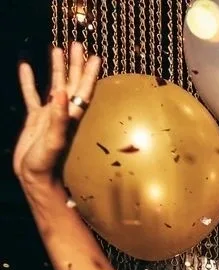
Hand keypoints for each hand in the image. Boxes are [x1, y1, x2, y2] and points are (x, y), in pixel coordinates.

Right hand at [14, 43, 100, 186]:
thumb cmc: (48, 164)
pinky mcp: (35, 120)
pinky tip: (26, 67)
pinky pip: (32, 96)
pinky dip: (28, 82)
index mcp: (71, 118)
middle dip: (75, 65)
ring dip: (56, 68)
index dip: (89, 75)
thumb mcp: (54, 141)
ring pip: (54, 86)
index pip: (83, 91)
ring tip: (57, 48)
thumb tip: (62, 93)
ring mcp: (49, 116)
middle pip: (72, 84)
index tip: (96, 57)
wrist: (35, 177)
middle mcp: (64, 114)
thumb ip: (60, 118)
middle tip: (78, 45)